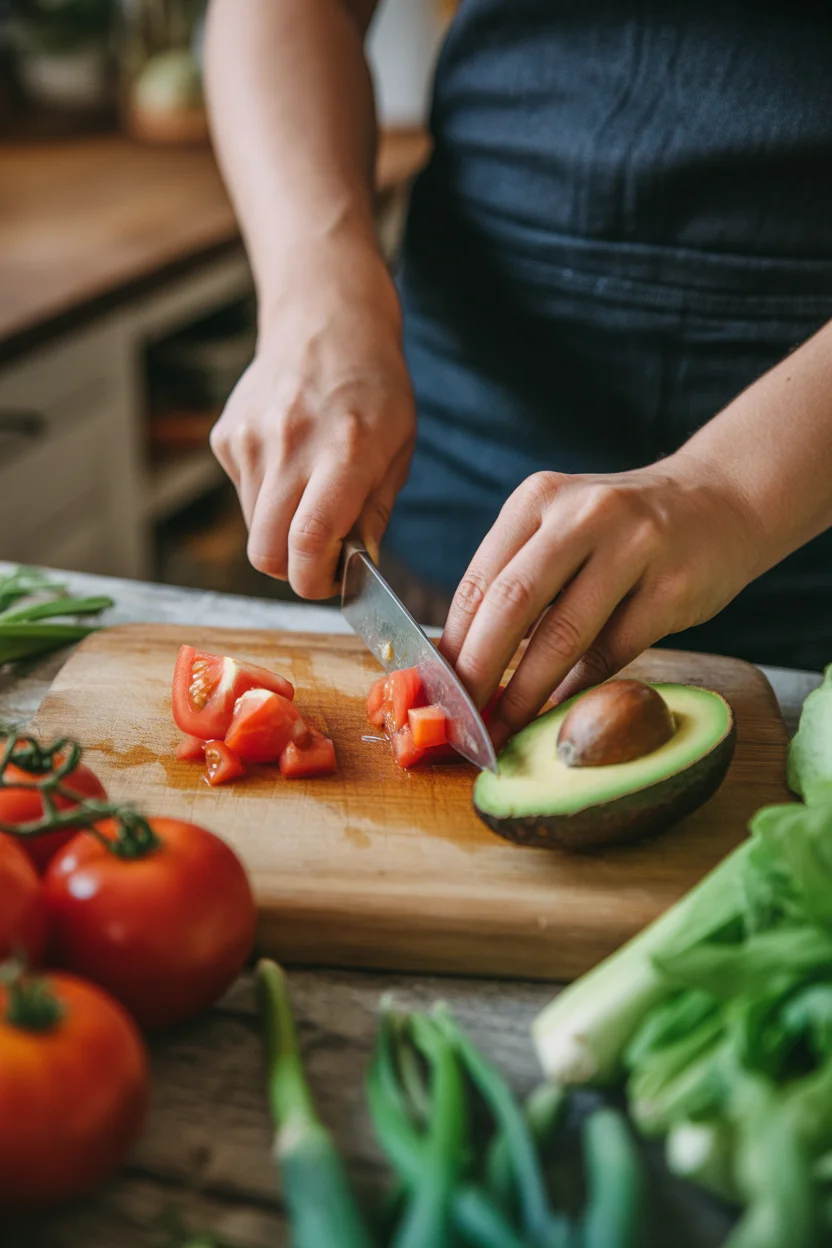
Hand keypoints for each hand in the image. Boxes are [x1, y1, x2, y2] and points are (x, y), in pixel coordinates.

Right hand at [210, 239, 415, 597]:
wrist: (326, 321)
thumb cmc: (374, 388)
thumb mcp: (398, 448)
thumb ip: (374, 512)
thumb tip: (356, 568)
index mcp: (344, 452)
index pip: (307, 541)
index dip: (314, 580)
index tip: (329, 583)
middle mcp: (289, 446)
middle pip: (265, 552)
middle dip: (291, 569)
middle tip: (319, 556)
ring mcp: (250, 440)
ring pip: (253, 527)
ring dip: (280, 531)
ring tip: (310, 494)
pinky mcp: (227, 436)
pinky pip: (242, 494)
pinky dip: (265, 496)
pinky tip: (289, 461)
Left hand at [440, 456, 759, 746]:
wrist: (720, 502)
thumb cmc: (622, 530)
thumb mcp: (562, 528)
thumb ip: (517, 578)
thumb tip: (462, 663)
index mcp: (538, 500)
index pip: (478, 580)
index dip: (452, 644)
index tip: (436, 691)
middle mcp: (582, 514)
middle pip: (511, 603)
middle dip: (477, 671)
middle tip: (460, 719)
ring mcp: (633, 547)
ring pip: (563, 633)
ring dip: (526, 692)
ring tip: (503, 728)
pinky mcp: (673, 586)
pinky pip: (615, 650)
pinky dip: (579, 687)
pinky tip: (558, 710)